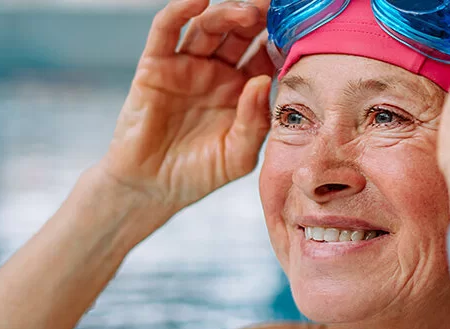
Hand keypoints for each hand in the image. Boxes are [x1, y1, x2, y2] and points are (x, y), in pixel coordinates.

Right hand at [96, 0, 276, 213]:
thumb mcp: (238, 157)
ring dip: (228, 12)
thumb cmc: (197, 175)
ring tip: (248, 11)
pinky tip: (197, 1)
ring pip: (208, 26)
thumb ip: (254, 123)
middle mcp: (217, 72)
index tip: (299, 27)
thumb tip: (263, 82)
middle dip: (258, 16)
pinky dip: (179, 10)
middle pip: (240, 32)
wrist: (150, 190)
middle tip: (274, 6)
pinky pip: (166, 30)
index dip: (280, 39)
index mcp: (243, 91)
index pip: (265, 54)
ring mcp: (186, 66)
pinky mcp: (155, 66)